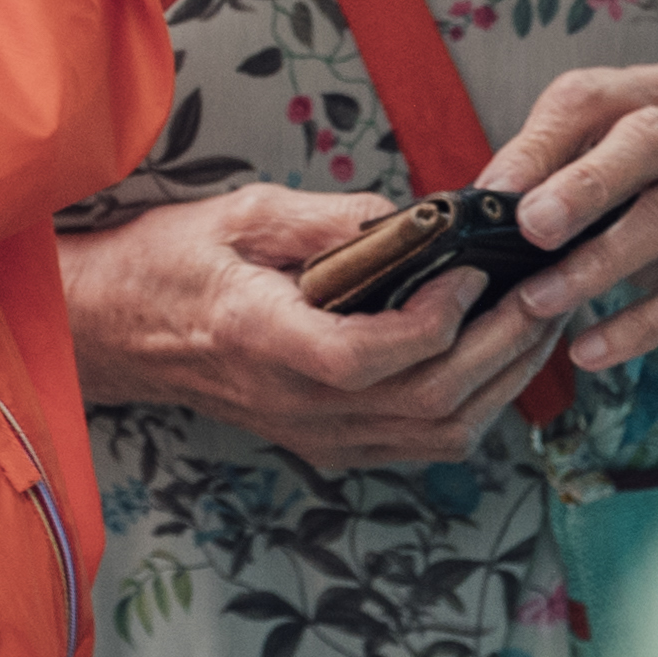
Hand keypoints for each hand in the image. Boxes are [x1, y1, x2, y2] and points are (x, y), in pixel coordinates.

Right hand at [56, 186, 560, 474]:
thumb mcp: (239, 212)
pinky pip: (419, 444)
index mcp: (258, 337)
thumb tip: (410, 219)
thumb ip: (326, 218)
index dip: (431, 323)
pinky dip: (473, 407)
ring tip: (536, 321)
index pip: (362, 357)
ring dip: (502, 381)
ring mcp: (312, 432)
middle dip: (501, 346)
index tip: (472, 269)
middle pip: (423, 401)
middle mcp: (291, 401)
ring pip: (436, 433)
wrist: (115, 330)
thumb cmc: (169, 262)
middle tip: (542, 290)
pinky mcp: (326, 443)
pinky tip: (494, 360)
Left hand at [477, 64, 657, 378]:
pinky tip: (592, 347)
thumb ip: (545, 165)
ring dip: (603, 264)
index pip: (593, 99)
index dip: (542, 144)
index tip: (496, 192)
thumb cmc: (653, 181)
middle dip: (587, 186)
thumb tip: (486, 197)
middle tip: (533, 228)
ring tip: (541, 301)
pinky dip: (641, 324)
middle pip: (653, 141)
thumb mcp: (598, 156)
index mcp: (657, 92)